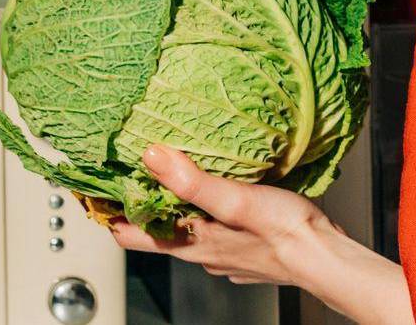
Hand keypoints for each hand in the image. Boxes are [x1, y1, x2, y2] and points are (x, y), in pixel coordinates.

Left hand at [109, 144, 413, 324]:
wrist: (327, 258)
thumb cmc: (287, 233)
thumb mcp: (236, 199)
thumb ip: (192, 181)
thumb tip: (153, 157)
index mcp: (191, 241)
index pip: (129, 234)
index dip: (105, 213)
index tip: (88, 190)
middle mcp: (201, 251)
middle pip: (153, 232)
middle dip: (136, 204)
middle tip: (123, 173)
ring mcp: (221, 253)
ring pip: (182, 231)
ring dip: (169, 208)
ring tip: (164, 176)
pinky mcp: (242, 249)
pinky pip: (210, 231)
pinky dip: (200, 213)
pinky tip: (213, 197)